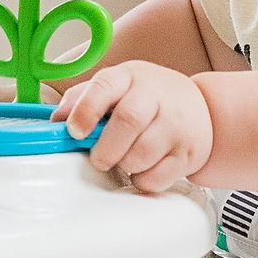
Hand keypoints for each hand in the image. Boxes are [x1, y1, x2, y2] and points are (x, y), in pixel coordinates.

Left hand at [56, 61, 213, 194]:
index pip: (105, 86)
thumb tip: (56, 121)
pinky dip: (143, 180)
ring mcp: (176, 124)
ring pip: (143, 153)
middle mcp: (156, 96)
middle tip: (99, 159)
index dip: (85, 110)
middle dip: (106, 148)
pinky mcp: (188, 152)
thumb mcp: (118, 86)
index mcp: (130, 77)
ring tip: (124, 160)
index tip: (74, 132)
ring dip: (125, 165)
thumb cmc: (149, 98)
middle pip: (128, 121)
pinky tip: (142, 169)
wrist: (201, 108)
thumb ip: (83, 98)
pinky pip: (159, 177)